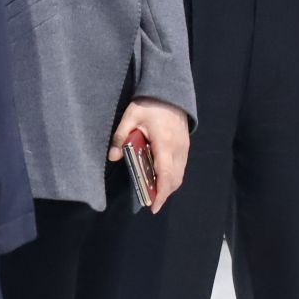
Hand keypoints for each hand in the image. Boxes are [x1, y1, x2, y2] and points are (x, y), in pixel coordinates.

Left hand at [110, 98, 189, 213]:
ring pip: (179, 175)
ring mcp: (184, 147)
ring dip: (168, 186)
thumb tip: (113, 157)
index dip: (161, 193)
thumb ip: (121, 136)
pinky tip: (161, 177)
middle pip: (174, 179)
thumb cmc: (149, 104)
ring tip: (154, 191)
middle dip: (164, 193)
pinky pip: (181, 167)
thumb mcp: (131, 116)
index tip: (154, 206)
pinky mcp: (185, 145)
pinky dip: (172, 176)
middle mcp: (177, 148)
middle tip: (150, 201)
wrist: (170, 92)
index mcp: (164, 142)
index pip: (165, 174)